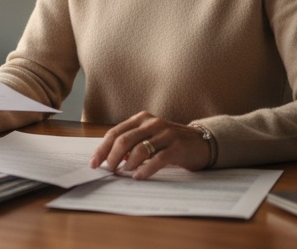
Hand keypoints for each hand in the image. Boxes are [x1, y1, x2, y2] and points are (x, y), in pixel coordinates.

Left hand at [89, 110, 213, 179]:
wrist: (202, 142)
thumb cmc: (171, 142)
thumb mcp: (150, 138)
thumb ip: (132, 144)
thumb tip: (111, 158)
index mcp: (141, 119)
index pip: (115, 132)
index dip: (102, 148)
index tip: (94, 162)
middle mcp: (152, 123)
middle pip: (123, 140)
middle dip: (111, 157)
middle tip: (109, 170)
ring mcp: (166, 134)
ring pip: (139, 149)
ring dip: (127, 164)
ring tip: (123, 173)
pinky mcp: (177, 147)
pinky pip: (157, 159)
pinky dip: (145, 169)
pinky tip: (138, 177)